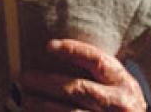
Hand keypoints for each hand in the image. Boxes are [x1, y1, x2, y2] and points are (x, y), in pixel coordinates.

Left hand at [20, 39, 145, 111]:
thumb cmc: (124, 105)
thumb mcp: (120, 86)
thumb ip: (100, 74)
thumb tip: (59, 55)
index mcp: (123, 82)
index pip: (96, 60)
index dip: (73, 50)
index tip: (49, 46)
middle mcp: (118, 102)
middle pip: (77, 88)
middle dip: (48, 82)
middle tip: (26, 78)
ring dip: (44, 105)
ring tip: (26, 100)